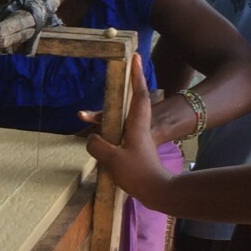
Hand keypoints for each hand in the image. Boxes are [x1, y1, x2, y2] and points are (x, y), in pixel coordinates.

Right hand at [85, 54, 171, 207]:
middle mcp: (140, 128)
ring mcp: (139, 138)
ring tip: (99, 109)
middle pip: (134, 101)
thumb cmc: (138, 173)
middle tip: (124, 69)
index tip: (134, 58)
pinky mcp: (137, 149)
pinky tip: (104, 135)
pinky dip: (114, 128)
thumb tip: (91, 139)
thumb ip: (98, 146)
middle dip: (129, 85)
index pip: (138, 95)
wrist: (159, 192)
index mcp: (137, 125)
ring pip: (127, 118)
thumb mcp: (112, 159)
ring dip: (116, 109)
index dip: (136, 76)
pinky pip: (123, 132)